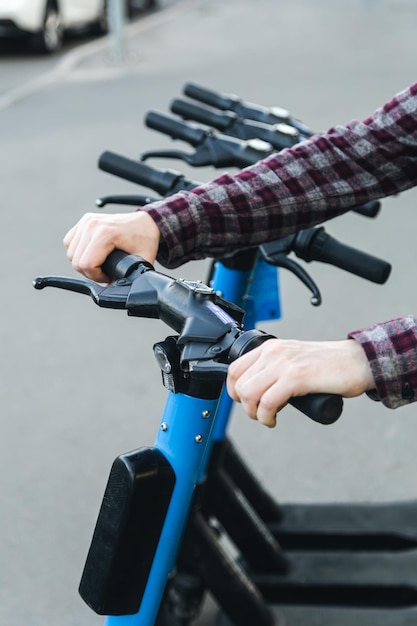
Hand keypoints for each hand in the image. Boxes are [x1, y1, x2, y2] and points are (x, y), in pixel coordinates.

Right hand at [63, 211, 160, 281]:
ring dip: (83, 263)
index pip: (87, 264)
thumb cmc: (145, 240)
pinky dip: (77, 252)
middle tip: (105, 272)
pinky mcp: (83, 221)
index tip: (109, 276)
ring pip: (71, 253)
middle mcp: (92, 225)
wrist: (145, 222)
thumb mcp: (142, 262)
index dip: (96, 277)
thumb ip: (129, 278)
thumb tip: (114, 292)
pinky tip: (91, 255)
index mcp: (106, 233)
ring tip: (99, 264)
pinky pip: (69, 243)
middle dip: (90, 273)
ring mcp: (86, 221)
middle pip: (76, 261)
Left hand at [226, 338, 374, 427]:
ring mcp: (284, 364)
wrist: (358, 361)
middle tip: (260, 413)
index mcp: (270, 347)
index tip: (246, 402)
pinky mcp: (297, 377)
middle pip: (238, 384)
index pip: (234, 369)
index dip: (233, 391)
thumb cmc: (330, 365)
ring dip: (254, 413)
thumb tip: (257, 390)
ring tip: (268, 417)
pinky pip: (267, 402)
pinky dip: (266, 417)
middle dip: (245, 406)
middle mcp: (274, 352)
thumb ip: (276, 369)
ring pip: (248, 393)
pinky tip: (274, 420)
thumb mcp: (294, 360)